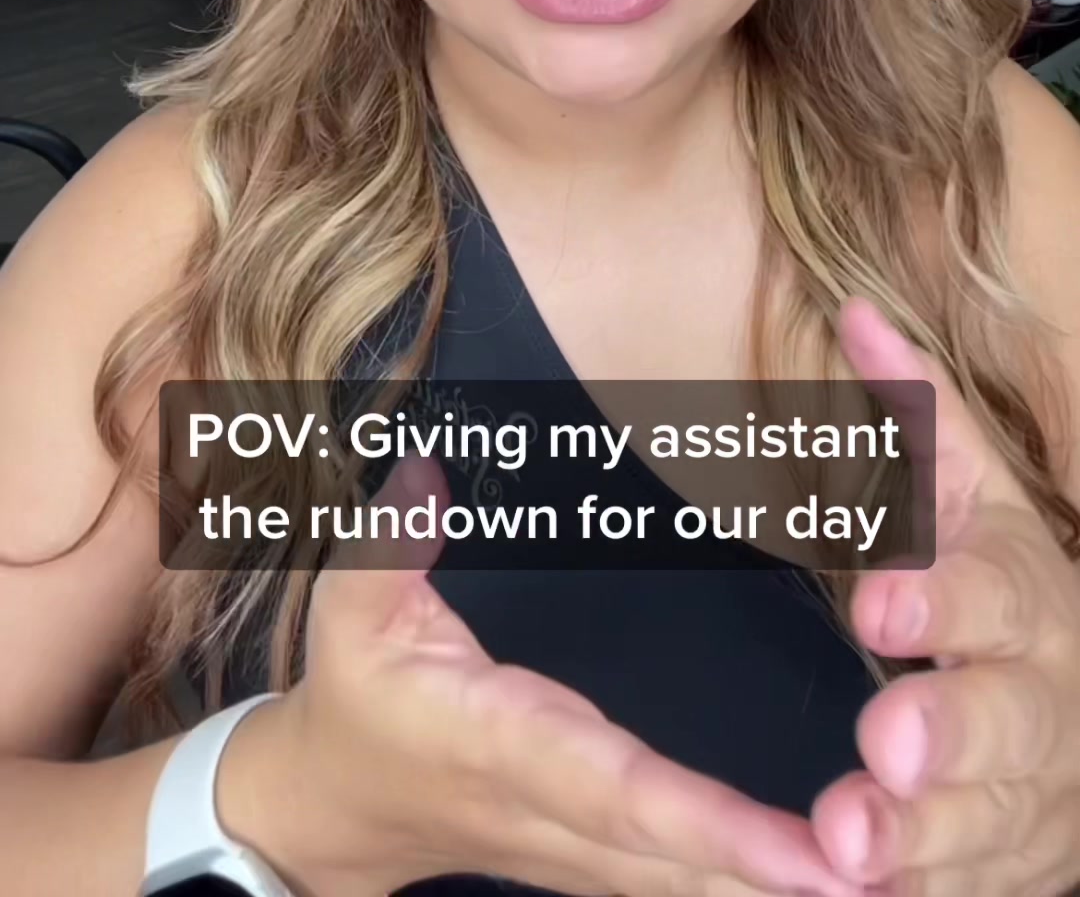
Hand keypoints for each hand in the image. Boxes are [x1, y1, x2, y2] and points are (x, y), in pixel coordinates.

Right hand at [221, 450, 863, 896]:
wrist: (333, 808)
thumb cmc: (353, 694)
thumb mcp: (349, 610)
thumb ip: (390, 544)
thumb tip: (427, 475)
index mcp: (508, 746)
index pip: (625, 791)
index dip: (715, 826)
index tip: (809, 851)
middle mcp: (559, 814)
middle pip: (688, 865)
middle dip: (788, 876)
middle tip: (899, 862)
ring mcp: (582, 852)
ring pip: (695, 890)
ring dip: (786, 889)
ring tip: (898, 867)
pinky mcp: (600, 859)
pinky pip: (687, 885)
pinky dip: (755, 885)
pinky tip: (836, 875)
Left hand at [812, 298, 1079, 894]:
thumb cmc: (1006, 593)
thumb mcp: (976, 499)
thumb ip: (919, 416)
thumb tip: (854, 311)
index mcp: (1027, 598)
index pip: (993, 593)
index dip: (942, 601)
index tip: (877, 604)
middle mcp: (1041, 701)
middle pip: (1008, 722)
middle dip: (951, 733)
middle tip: (885, 744)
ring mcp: (1035, 799)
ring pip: (989, 825)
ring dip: (925, 839)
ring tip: (851, 838)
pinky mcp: (1015, 871)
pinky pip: (973, 892)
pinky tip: (858, 895)